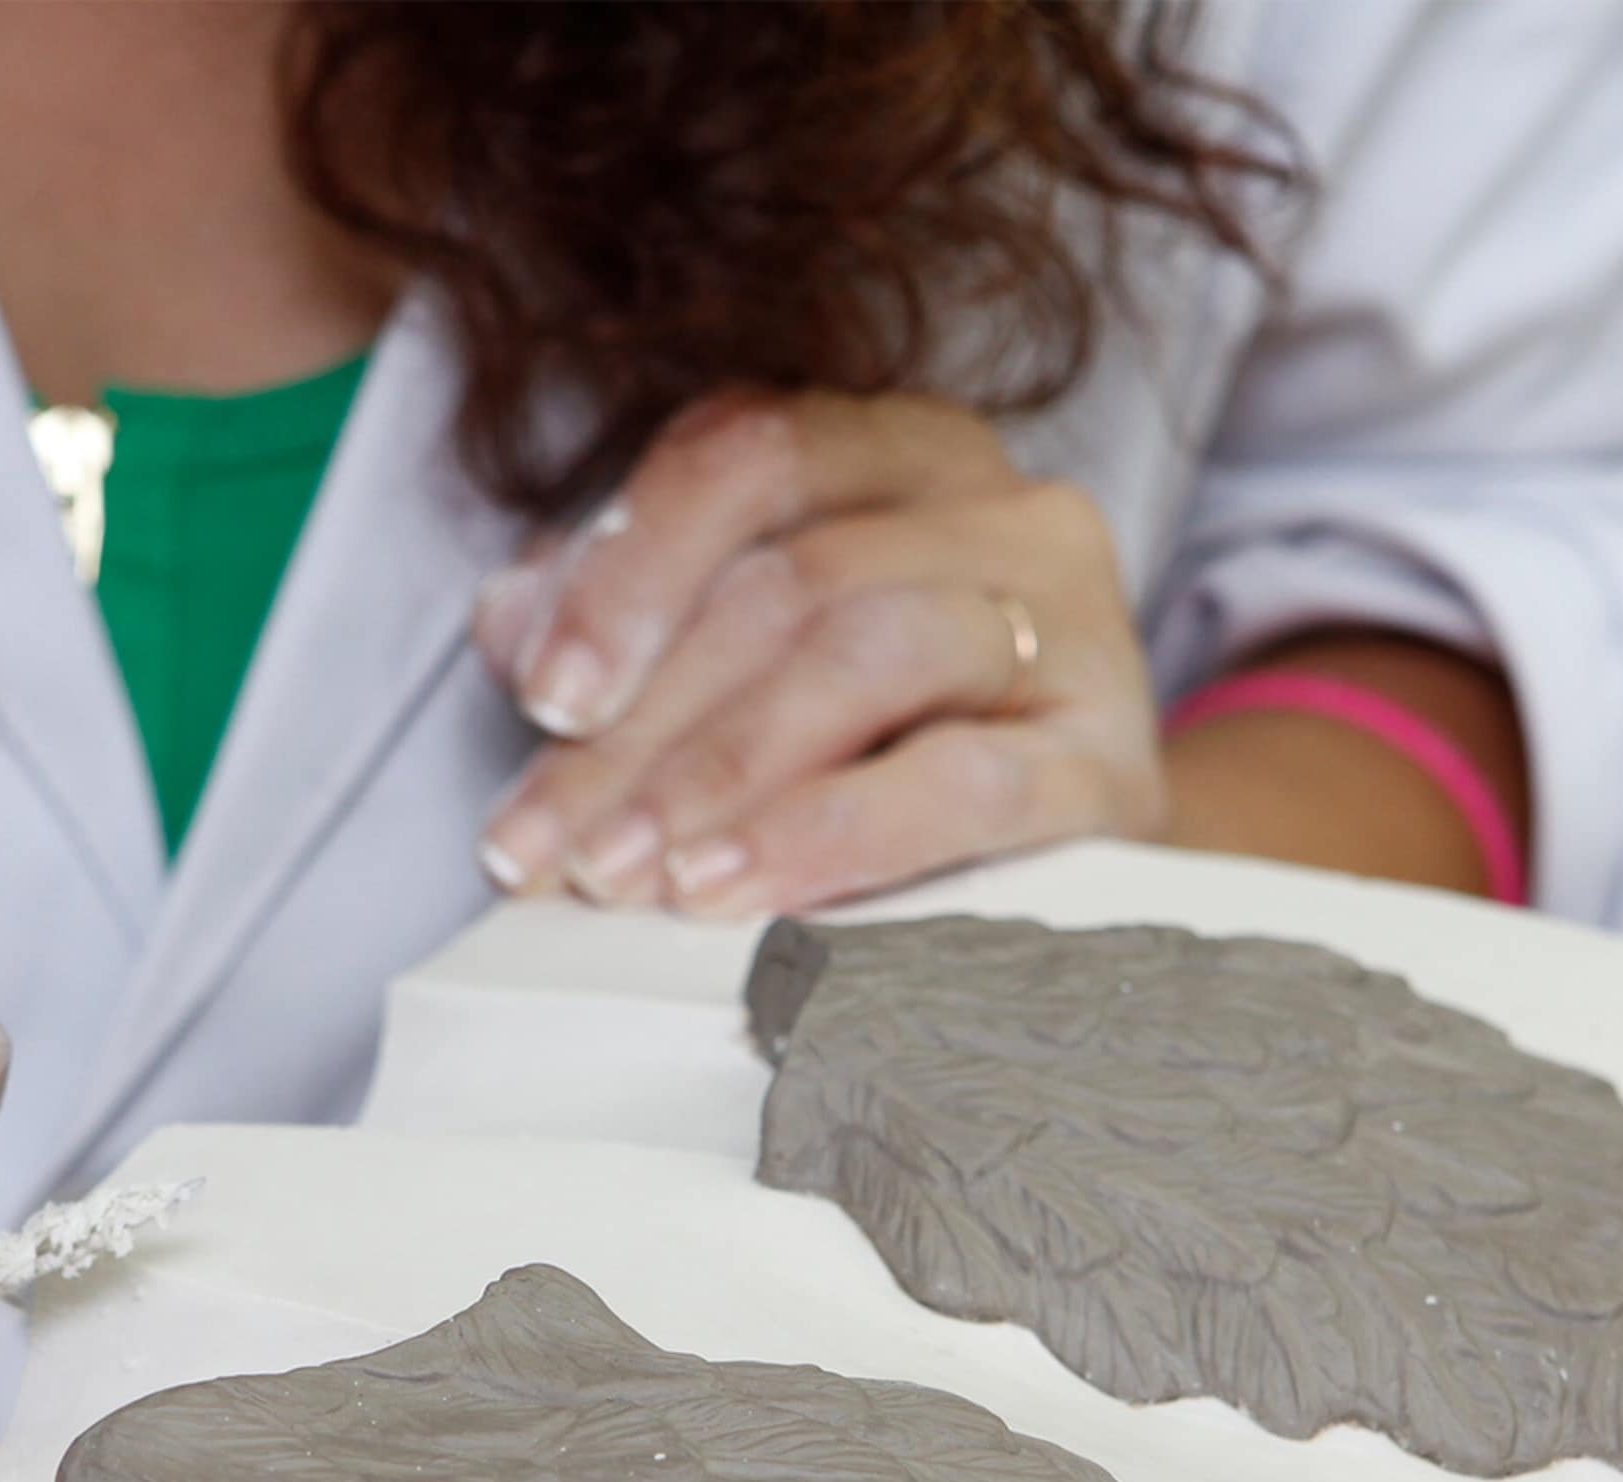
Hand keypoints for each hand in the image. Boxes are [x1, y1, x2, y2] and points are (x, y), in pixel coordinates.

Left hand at [473, 390, 1165, 920]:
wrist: (1086, 860)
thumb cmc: (906, 749)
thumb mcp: (764, 661)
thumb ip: (642, 624)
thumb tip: (511, 624)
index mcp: (905, 452)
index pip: (749, 452)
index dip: (628, 565)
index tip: (543, 693)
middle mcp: (1004, 510)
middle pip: (790, 579)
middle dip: (644, 726)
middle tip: (552, 845)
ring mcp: (1074, 631)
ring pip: (870, 652)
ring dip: (721, 772)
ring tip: (630, 873)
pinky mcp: (1111, 766)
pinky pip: (962, 783)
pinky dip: (830, 835)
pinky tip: (736, 887)